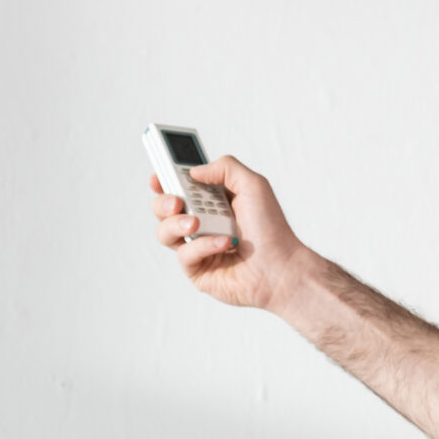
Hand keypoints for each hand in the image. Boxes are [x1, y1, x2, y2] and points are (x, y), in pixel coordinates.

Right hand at [150, 154, 303, 314]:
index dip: (164, 180)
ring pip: (165, 232)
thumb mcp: (253, 185)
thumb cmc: (271, 229)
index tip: (158, 175)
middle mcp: (202, 223)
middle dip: (163, 202)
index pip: (179, 187)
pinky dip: (203, 247)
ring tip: (196, 224)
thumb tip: (194, 171)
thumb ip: (225, 168)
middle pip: (164, 209)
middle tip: (177, 202)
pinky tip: (224, 244)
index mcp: (213, 202)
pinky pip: (184, 255)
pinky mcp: (197, 270)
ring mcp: (198, 248)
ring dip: (176, 225)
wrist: (281, 267)